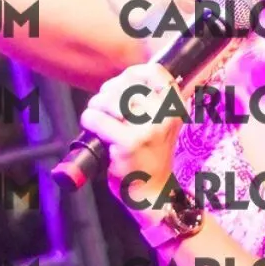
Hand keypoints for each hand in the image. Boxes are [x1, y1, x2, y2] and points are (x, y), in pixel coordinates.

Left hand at [77, 60, 185, 222]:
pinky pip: (98, 119)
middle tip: (103, 108)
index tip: (122, 87)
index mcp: (175, 107)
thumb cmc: (149, 157)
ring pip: (109, 100)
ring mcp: (148, 129)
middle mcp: (165, 115)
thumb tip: (118, 82)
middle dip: (107, 93)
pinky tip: (94, 131)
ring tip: (98, 119)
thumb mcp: (159, 124)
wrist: (154, 193)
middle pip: (125, 85)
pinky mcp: (130, 143)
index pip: (155, 72)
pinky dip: (90, 121)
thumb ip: (148, 101)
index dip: (132, 74)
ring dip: (96, 106)